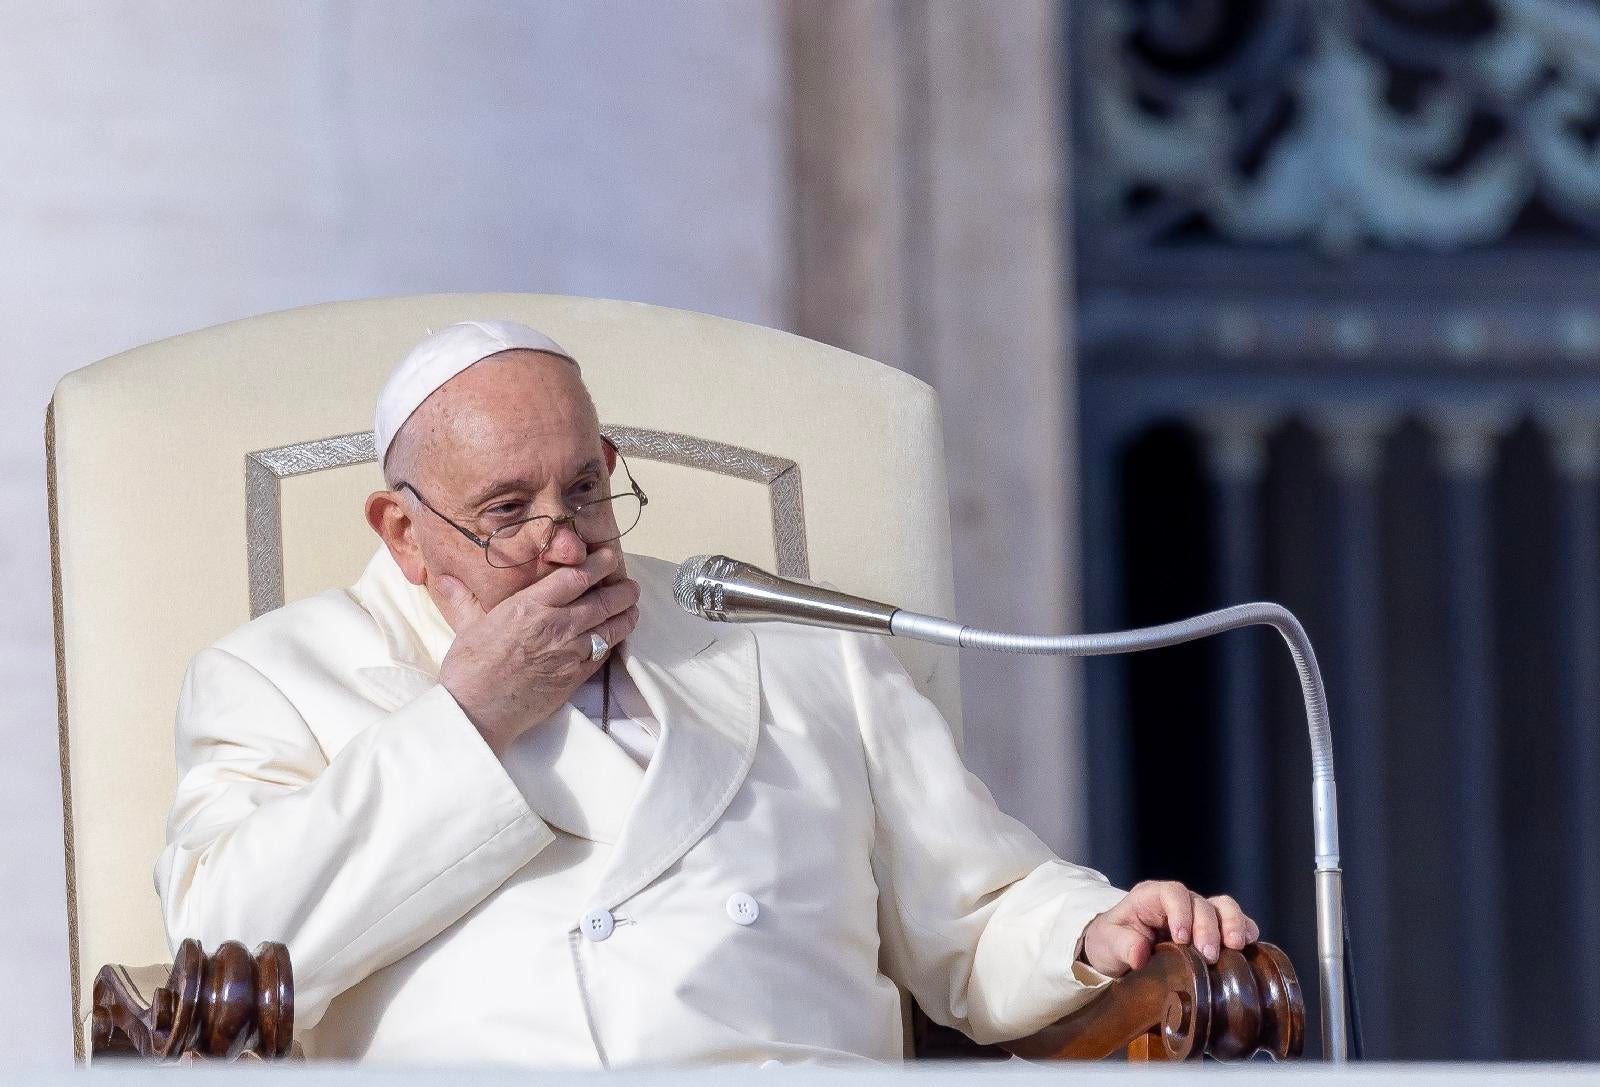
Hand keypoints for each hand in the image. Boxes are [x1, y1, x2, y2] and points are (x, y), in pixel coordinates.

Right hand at [433, 548, 640, 756]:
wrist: (476, 712)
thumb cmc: (468, 669)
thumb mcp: (467, 626)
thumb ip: (465, 599)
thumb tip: (446, 579)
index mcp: (530, 606)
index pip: (576, 577)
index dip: (598, 564)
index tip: (608, 556)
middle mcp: (555, 626)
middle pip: (603, 601)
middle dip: (622, 590)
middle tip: (630, 585)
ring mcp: (569, 653)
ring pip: (610, 629)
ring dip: (626, 616)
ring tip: (632, 608)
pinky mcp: (574, 678)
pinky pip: (603, 655)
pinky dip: (613, 643)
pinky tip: (615, 638)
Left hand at [1080, 881, 1258, 976]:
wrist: (1117, 952)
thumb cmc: (1111, 942)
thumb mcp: (1107, 944)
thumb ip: (1122, 946)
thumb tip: (1140, 955)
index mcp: (1151, 897)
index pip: (1172, 893)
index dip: (1180, 912)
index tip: (1181, 939)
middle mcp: (1179, 901)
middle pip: (1201, 903)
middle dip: (1208, 927)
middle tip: (1208, 954)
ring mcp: (1198, 914)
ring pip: (1223, 907)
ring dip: (1232, 924)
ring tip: (1236, 946)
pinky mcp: (1213, 930)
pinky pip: (1235, 923)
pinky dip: (1245, 931)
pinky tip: (1248, 947)